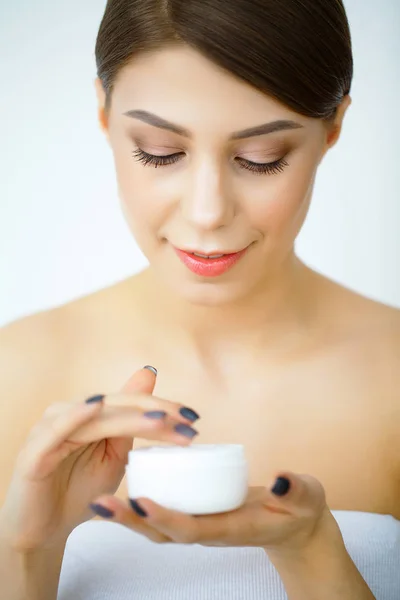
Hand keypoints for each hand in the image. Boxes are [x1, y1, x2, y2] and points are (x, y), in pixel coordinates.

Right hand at [0, 367, 199, 551]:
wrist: (44, 529)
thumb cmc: (79, 490)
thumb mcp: (114, 454)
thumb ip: (131, 421)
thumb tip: (149, 373)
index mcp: (87, 412)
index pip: (130, 402)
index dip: (163, 406)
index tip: (195, 417)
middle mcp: (67, 412)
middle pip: (118, 404)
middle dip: (156, 411)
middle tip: (189, 420)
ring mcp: (49, 429)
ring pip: (97, 415)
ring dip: (130, 416)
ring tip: (161, 421)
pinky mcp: (35, 450)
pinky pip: (57, 428)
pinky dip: (76, 414)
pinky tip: (98, 405)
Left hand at [87, 471, 341, 555]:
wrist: (295, 524)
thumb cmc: (299, 510)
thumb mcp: (305, 498)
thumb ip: (296, 491)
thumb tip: (281, 480)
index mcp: (231, 529)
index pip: (192, 529)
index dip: (165, 517)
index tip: (141, 502)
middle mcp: (209, 529)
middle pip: (163, 533)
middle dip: (132, 521)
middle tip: (100, 504)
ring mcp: (201, 522)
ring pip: (158, 526)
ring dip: (129, 515)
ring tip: (100, 500)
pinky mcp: (197, 512)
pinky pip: (164, 510)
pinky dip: (141, 502)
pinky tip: (125, 481)